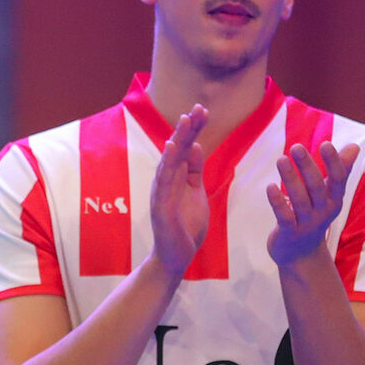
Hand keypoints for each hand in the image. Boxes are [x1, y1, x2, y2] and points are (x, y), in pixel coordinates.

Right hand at [149, 105, 209, 275]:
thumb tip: (196, 145)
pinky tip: (171, 147)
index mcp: (176, 177)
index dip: (194, 130)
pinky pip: (163, 181)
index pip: (186, 148)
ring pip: (169, 161)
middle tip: (198, 108)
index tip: (204, 111)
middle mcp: (165, 181)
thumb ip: (193, 171)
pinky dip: (167, 164)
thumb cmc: (185, 226)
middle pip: (178, 149)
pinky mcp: (160, 206)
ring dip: (177, 139)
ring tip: (186, 120)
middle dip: (188, 129)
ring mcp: (161, 192)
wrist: (176, 256)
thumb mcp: (195, 192)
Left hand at [266, 141, 359, 265]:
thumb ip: (340, 171)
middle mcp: (323, 211)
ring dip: (290, 179)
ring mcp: (306, 223)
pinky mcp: (289, 232)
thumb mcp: (329, 196)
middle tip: (296, 147)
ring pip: (299, 200)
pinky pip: (284, 216)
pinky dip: (277, 201)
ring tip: (281, 159)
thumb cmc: (314, 216)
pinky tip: (270, 187)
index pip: (338, 179)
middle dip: (308, 167)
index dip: (334, 163)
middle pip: (317, 187)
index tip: (325, 144)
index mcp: (334, 200)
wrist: (301, 255)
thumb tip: (354, 146)